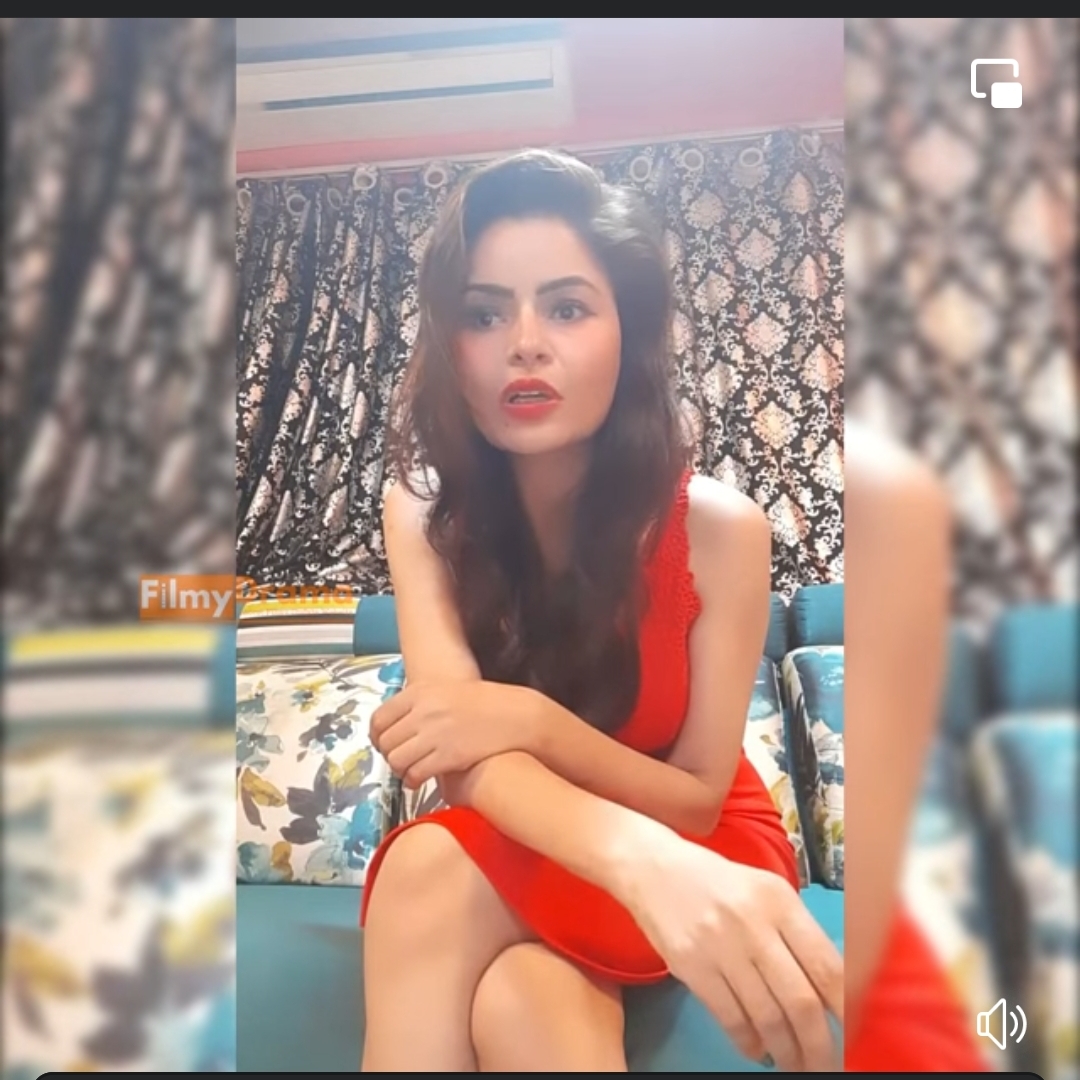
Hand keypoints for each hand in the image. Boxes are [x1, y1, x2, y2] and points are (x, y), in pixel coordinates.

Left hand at [370, 680, 538, 788]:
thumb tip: (394, 725)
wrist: (515, 715)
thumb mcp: (445, 691)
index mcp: (419, 692)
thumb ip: (418, 704)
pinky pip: (415, 774)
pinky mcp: (448, 755)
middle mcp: (423, 711)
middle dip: (389, 756)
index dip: (376, 737)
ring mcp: (435, 733)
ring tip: (410, 770)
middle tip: (400, 760)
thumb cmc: (483, 704)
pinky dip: (412, 780)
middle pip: (385, 743)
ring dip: (399, 770)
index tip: (382, 745)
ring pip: (396, 760)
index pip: (379, 720)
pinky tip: (419, 779)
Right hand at [618, 834, 842, 1070]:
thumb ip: (796, 933)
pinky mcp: (691, 966)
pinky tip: (758, 1049)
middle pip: (801, 1002)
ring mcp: (720, 946)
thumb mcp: (765, 892)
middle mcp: (754, 923)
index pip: (827, 965)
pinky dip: (750, 1043)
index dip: (847, 1009)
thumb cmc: (718, 883)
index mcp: (780, 901)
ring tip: (794, 1063)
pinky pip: (731, 1018)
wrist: (653, 868)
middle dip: (819, 1046)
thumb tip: (831, 990)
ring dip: (787, 1052)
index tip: (854, 1035)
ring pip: (768, 1017)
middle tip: (825, 1065)